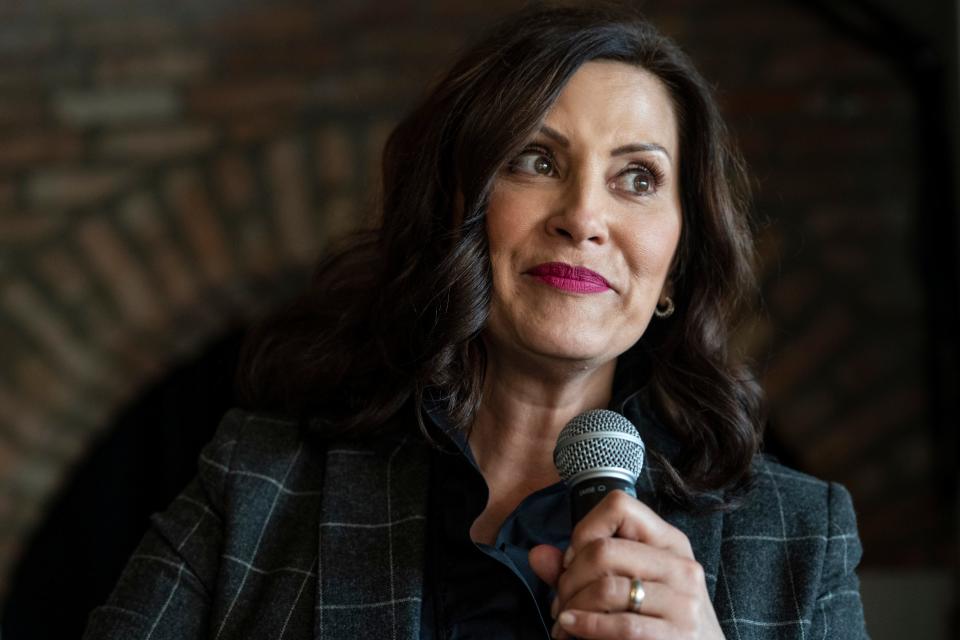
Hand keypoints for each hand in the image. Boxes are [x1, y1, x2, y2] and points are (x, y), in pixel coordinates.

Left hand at [529, 490, 723, 638]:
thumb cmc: (658, 620)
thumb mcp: (626, 585)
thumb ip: (579, 569)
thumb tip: (537, 555)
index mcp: (668, 541)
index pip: (619, 505)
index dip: (585, 529)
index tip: (573, 559)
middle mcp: (680, 564)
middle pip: (603, 550)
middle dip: (569, 578)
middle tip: (561, 600)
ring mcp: (684, 601)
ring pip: (605, 588)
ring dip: (573, 606)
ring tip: (565, 619)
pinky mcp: (678, 636)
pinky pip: (621, 625)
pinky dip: (586, 626)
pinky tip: (572, 628)